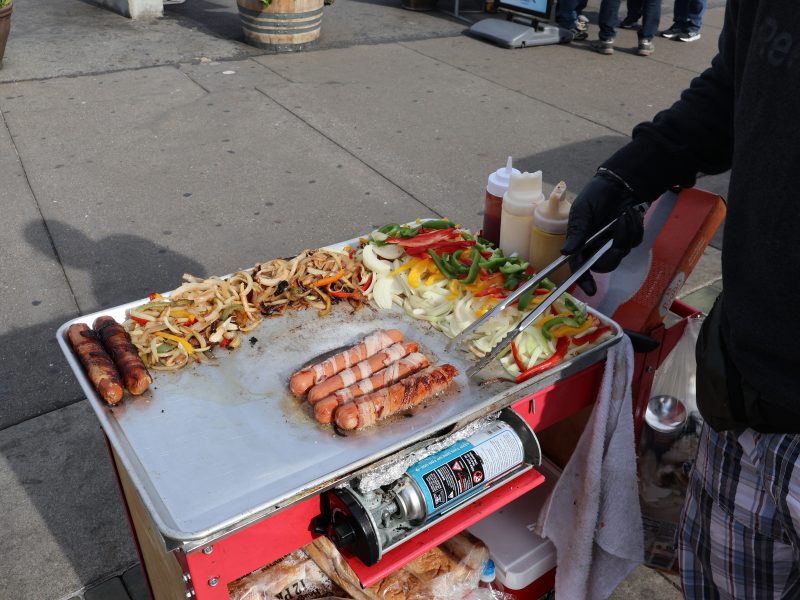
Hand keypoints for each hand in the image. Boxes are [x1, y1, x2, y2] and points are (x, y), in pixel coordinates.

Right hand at [562, 172, 644, 295]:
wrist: (619, 183)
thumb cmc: (595, 195)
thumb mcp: (582, 211)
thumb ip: (577, 232)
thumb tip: (566, 253)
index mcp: (581, 243)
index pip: (580, 266)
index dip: (584, 280)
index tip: (591, 290)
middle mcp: (596, 248)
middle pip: (605, 264)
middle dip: (614, 250)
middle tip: (619, 229)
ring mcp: (613, 244)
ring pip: (622, 253)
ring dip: (626, 232)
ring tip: (625, 213)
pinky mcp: (629, 238)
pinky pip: (635, 242)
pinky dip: (635, 228)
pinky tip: (631, 214)